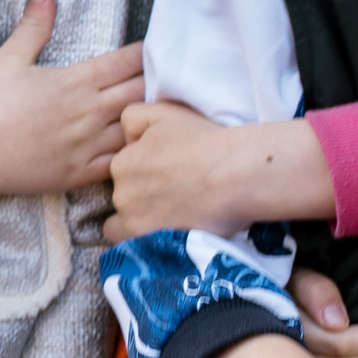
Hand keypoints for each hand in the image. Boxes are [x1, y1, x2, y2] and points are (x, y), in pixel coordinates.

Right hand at [0, 0, 144, 199]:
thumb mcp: (9, 58)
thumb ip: (35, 26)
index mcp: (75, 82)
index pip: (126, 62)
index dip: (147, 53)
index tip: (157, 48)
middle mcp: (88, 113)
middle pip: (140, 93)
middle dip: (156, 83)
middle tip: (171, 77)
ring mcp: (85, 146)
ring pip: (135, 130)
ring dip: (149, 119)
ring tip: (161, 113)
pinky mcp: (78, 174)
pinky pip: (119, 166)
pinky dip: (134, 156)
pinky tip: (141, 150)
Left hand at [107, 107, 334, 240]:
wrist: (236, 173)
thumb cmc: (205, 140)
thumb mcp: (164, 112)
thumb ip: (131, 118)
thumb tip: (124, 137)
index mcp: (121, 163)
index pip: (122, 171)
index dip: (143, 170)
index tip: (168, 171)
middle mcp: (121, 193)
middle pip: (124, 197)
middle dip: (142, 194)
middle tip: (175, 191)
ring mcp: (134, 221)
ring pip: (126, 222)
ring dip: (142, 218)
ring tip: (175, 212)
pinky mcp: (151, 242)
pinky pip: (133, 245)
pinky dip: (145, 238)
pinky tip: (167, 229)